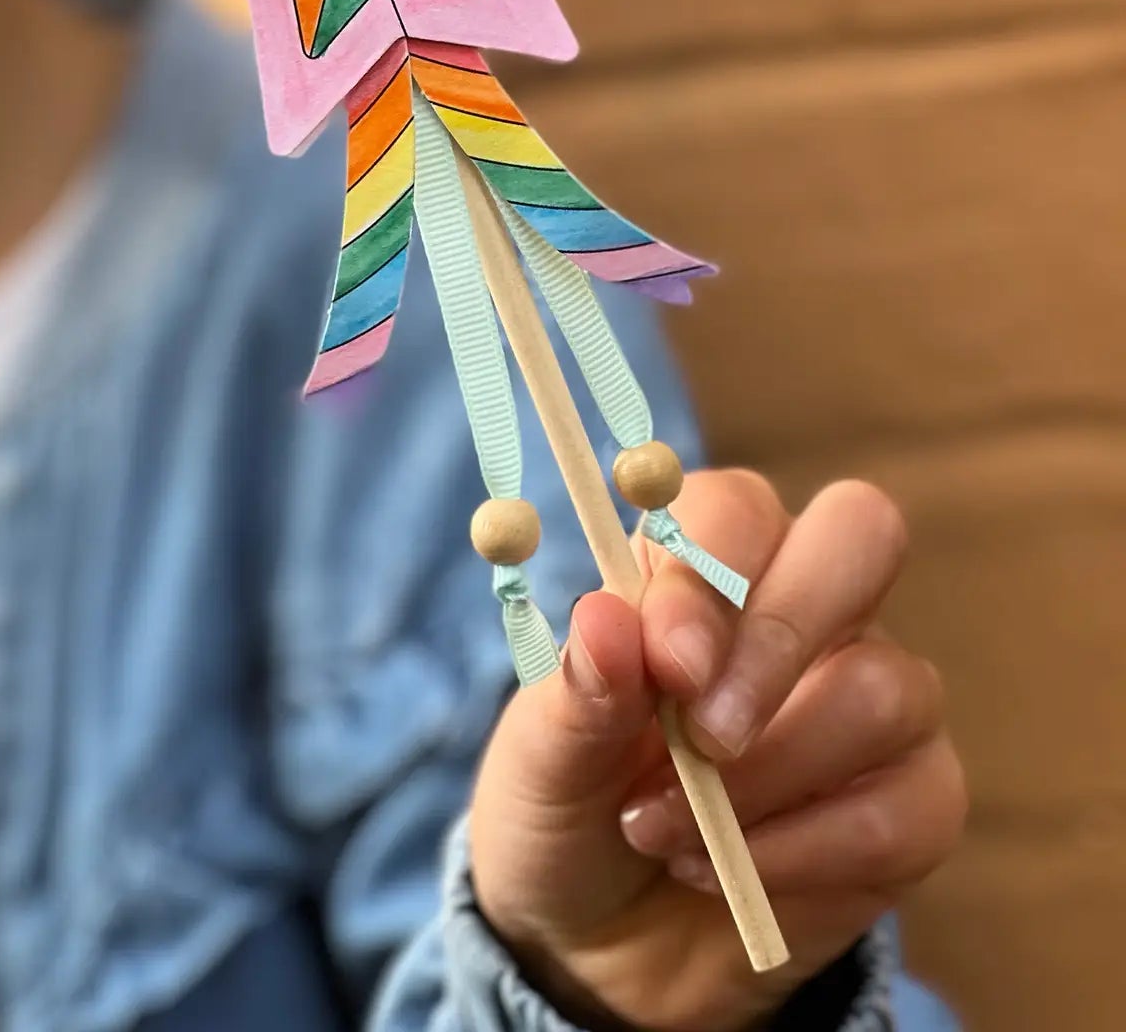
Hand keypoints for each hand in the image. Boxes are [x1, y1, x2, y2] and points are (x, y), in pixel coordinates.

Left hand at [469, 471, 966, 1031]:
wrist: (595, 945)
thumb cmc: (566, 809)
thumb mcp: (541, 757)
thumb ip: (577, 689)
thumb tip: (606, 620)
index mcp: (698, 565)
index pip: (736, 509)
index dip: (711, 573)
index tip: (667, 666)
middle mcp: (799, 607)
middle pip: (861, 533)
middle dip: (781, 637)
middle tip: (703, 736)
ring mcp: (870, 696)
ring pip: (888, 686)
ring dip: (769, 776)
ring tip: (668, 829)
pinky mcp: (912, 799)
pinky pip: (909, 806)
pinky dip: (805, 852)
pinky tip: (728, 871)